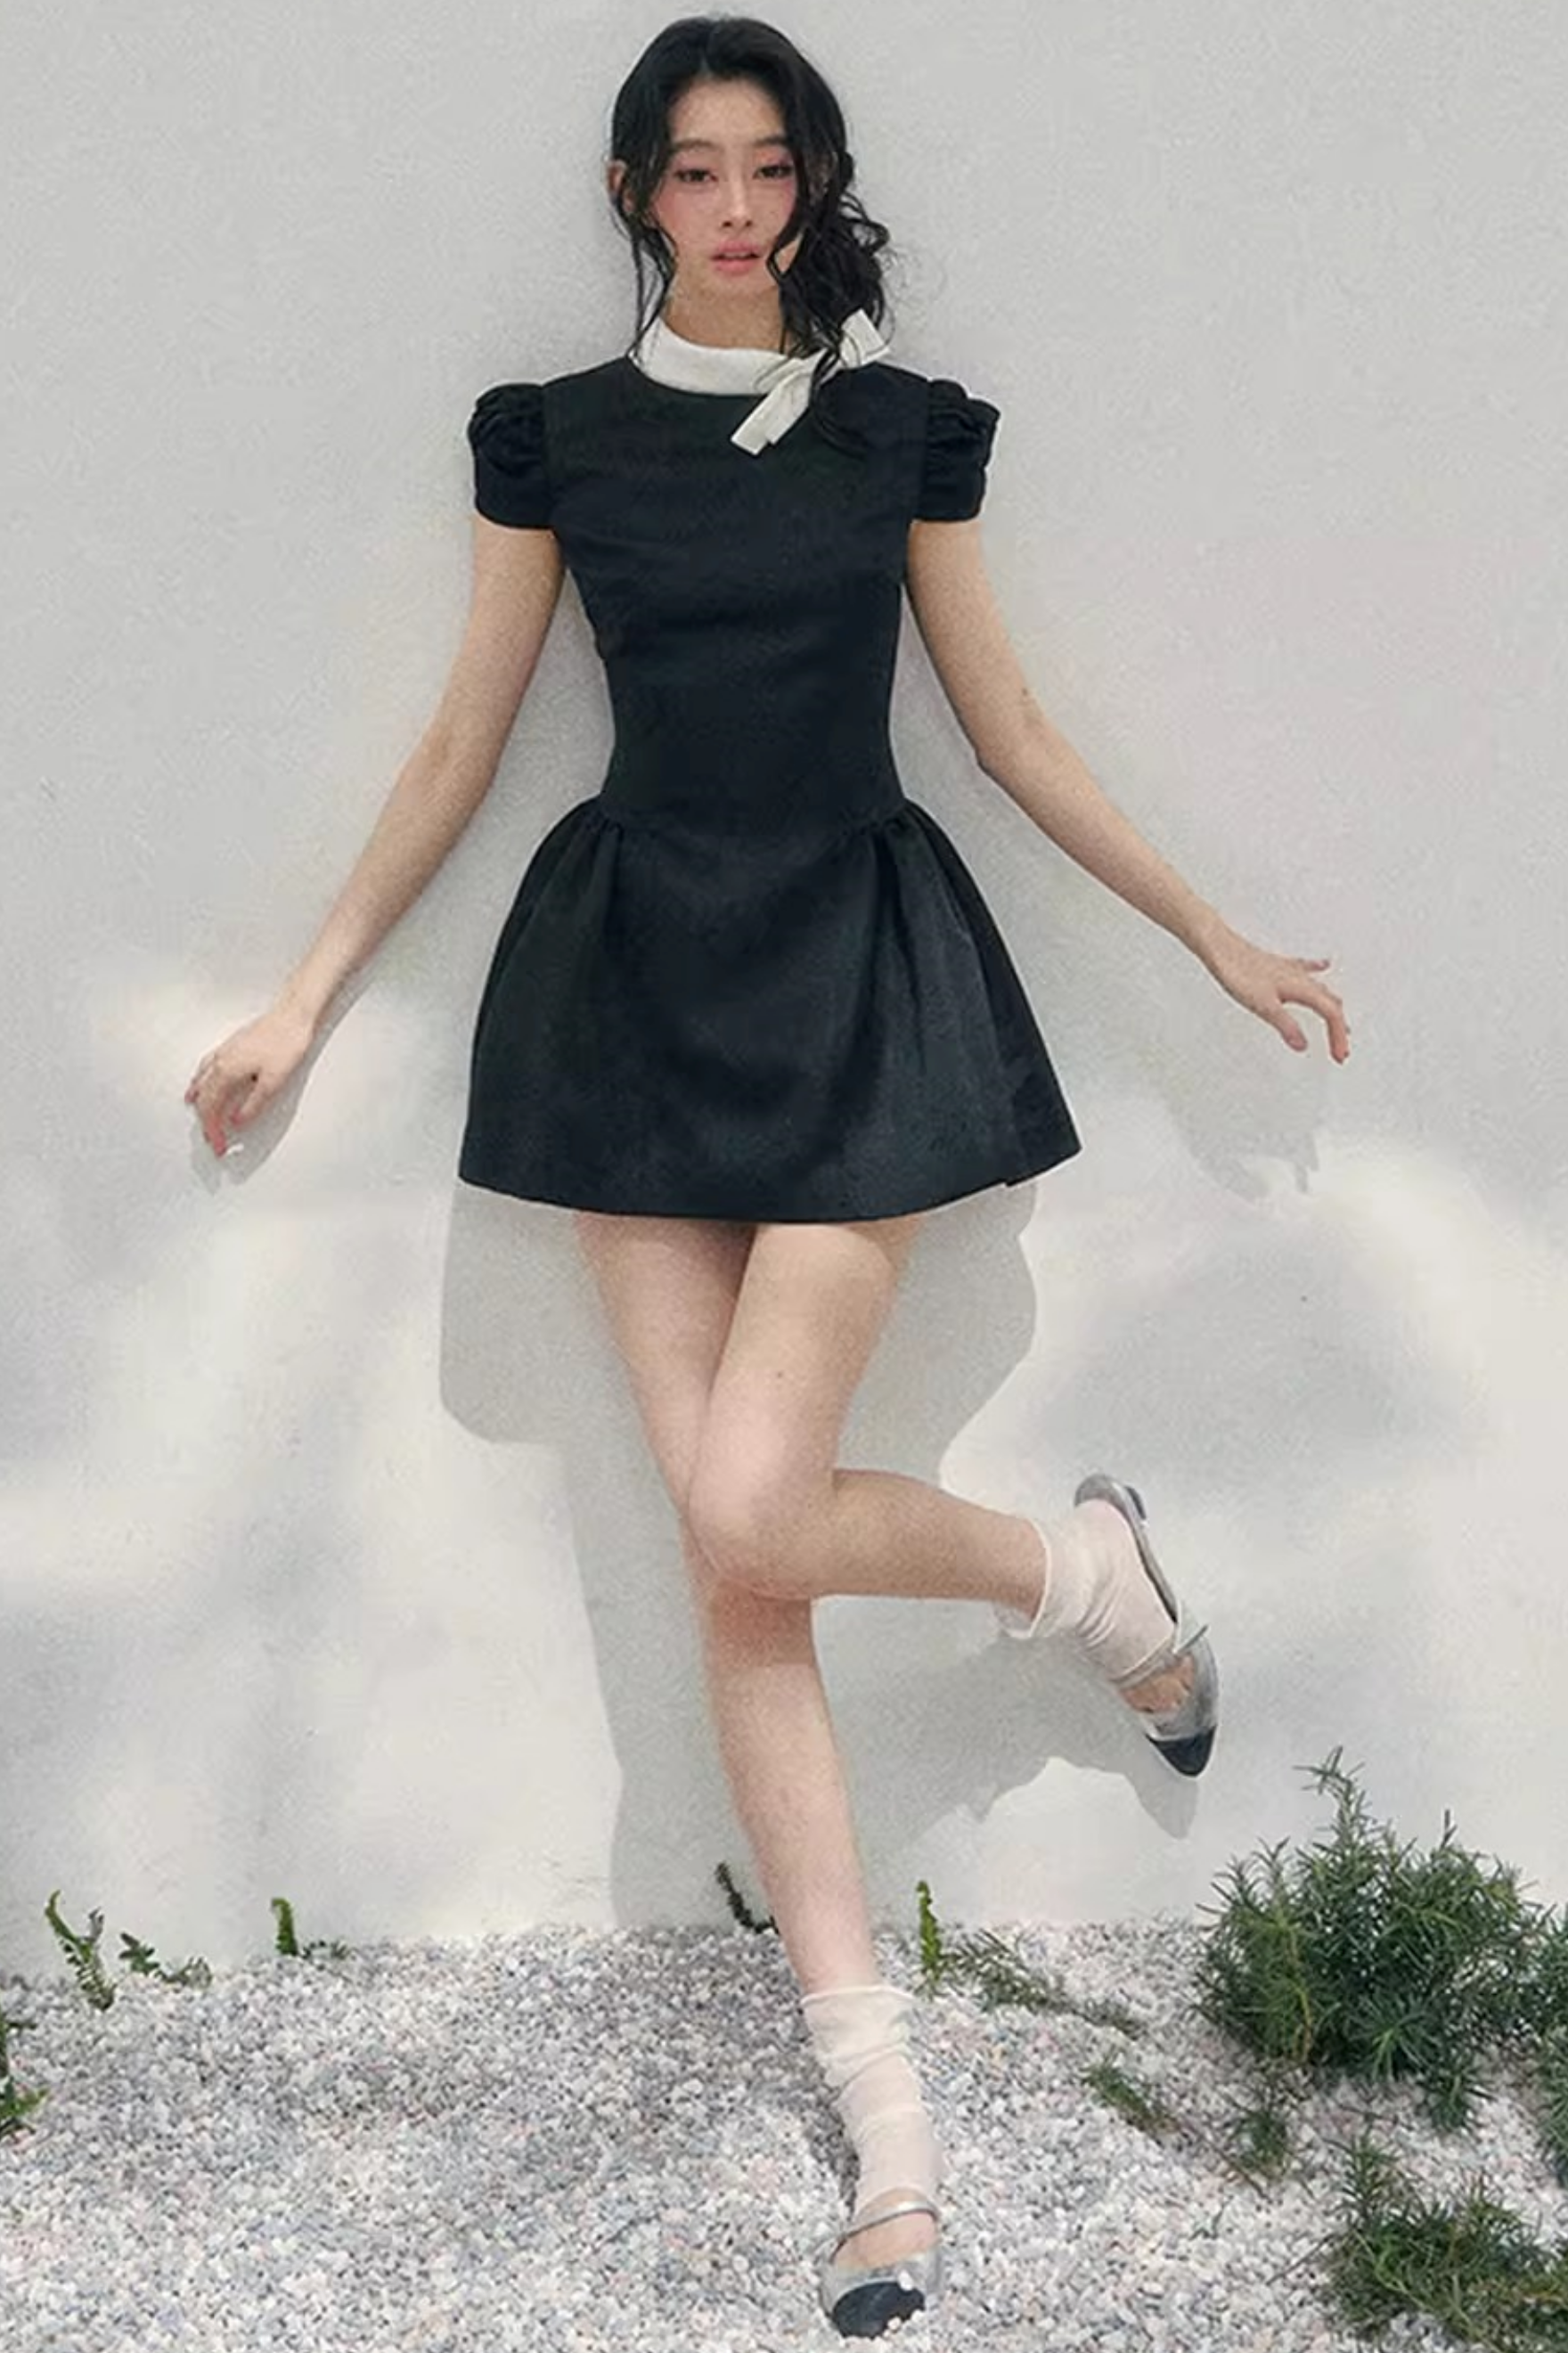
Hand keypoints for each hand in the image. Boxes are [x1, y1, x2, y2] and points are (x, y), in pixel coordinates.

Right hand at [184, 1000, 317, 1156]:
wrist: (292, 1016)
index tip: (218, 1145)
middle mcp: (220, 1061)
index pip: (211, 1109)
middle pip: (203, 1098)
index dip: (213, 1130)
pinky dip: (201, 1081)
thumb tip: (238, 1122)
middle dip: (206, 1122)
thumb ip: (253, 1105)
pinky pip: (206, 1068)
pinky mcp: (232, 1046)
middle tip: (213, 1138)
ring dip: (199, 1101)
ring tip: (198, 1114)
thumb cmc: (285, 1043)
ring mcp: (224, 1052)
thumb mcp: (273, 1082)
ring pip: (201, 1081)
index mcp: (226, 1072)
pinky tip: (204, 1080)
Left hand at [1201, 926, 1350, 1061]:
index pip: (1331, 1014)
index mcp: (1302, 987)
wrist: (1222, 949)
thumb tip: (1302, 1045)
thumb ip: (1285, 1025)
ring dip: (1333, 1009)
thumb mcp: (1264, 1006)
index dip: (1337, 1036)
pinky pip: (1307, 969)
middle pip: (1331, 1004)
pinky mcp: (1280, 966)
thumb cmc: (1239, 973)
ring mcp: (1291, 971)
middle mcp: (1301, 977)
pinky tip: (1323, 966)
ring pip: (1322, 990)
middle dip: (1338, 1028)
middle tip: (1339, 1049)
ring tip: (1339, 1024)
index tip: (1338, 1055)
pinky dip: (1319, 971)